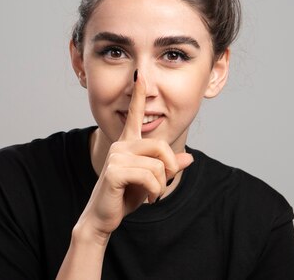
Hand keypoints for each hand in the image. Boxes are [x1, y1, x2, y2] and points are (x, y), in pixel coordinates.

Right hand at [76, 70, 193, 239]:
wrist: (104, 216)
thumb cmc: (124, 196)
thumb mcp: (152, 180)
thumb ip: (169, 167)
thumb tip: (189, 158)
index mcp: (128, 143)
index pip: (134, 115)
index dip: (138, 95)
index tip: (140, 76)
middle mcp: (121, 145)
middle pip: (161, 146)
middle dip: (169, 169)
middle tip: (161, 186)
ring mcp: (116, 156)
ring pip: (158, 165)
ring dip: (160, 186)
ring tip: (151, 195)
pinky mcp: (115, 171)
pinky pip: (149, 176)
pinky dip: (154, 191)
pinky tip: (146, 199)